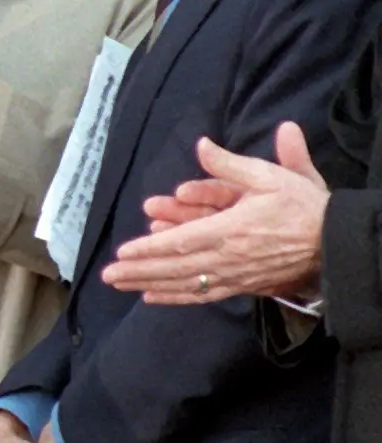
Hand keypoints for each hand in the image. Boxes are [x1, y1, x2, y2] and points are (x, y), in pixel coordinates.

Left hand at [102, 123, 328, 301]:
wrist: (335, 243)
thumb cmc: (301, 207)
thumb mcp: (270, 176)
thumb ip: (230, 164)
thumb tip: (201, 145)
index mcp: (231, 230)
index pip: (182, 242)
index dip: (150, 249)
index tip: (123, 252)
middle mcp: (229, 258)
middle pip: (177, 268)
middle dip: (140, 271)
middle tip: (108, 275)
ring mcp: (236, 276)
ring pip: (187, 284)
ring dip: (151, 284)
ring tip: (121, 285)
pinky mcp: (244, 287)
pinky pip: (205, 295)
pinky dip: (176, 297)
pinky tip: (153, 296)